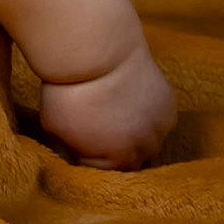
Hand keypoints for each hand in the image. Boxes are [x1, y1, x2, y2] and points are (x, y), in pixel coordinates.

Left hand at [38, 40, 176, 169]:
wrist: (96, 52)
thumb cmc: (68, 90)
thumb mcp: (53, 127)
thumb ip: (68, 147)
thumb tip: (72, 150)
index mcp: (116, 161)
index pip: (103, 172)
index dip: (89, 156)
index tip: (80, 140)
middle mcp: (144, 150)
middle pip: (131, 161)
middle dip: (115, 149)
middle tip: (99, 127)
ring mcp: (160, 128)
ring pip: (149, 142)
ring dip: (136, 134)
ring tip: (116, 113)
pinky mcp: (169, 106)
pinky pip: (159, 121)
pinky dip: (148, 115)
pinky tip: (131, 101)